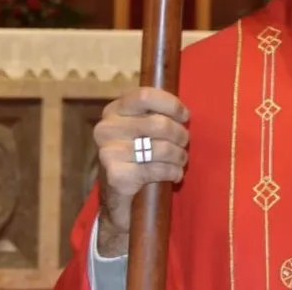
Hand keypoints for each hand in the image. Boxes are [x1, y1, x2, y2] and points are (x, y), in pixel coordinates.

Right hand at [93, 86, 190, 252]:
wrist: (118, 196)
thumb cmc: (136, 156)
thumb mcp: (141, 129)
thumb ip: (154, 115)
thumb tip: (183, 112)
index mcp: (114, 111)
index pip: (145, 96)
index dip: (171, 104)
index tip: (185, 116)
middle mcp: (106, 128)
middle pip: (159, 123)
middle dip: (180, 134)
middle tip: (184, 143)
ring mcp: (108, 152)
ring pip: (162, 148)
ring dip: (179, 156)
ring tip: (181, 160)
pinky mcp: (116, 175)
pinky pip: (157, 169)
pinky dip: (173, 172)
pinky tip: (175, 175)